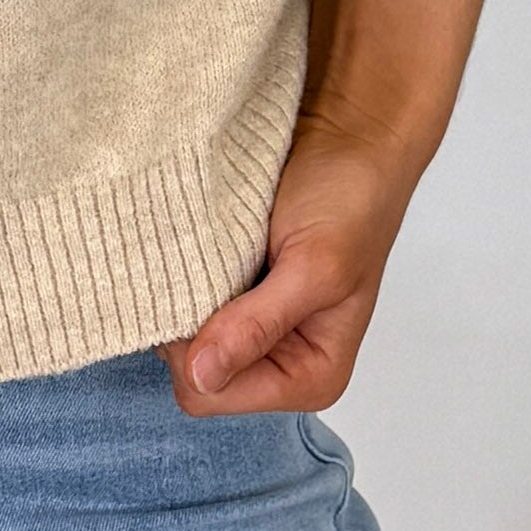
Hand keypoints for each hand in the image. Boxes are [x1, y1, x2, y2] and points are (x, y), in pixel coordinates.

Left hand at [167, 123, 416, 416]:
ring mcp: (252, 332)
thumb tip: (203, 375)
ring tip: (220, 251)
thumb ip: (258, 325)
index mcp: (310, 376)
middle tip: (218, 263)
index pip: (210, 394)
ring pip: (179, 339)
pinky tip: (208, 248)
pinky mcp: (231, 298)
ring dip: (185, 294)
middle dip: (188, 321)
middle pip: (189, 372)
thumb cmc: (352, 198)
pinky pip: (181, 303)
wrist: (349, 136)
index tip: (214, 286)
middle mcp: (278, 365)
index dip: (195, 346)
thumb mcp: (314, 266)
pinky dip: (183, 277)